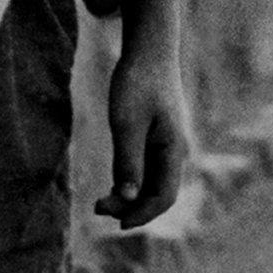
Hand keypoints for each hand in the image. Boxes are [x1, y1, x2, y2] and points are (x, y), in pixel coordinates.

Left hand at [101, 2, 193, 227]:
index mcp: (172, 149)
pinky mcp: (156, 138)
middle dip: (132, 208)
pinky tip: (113, 184)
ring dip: (129, 197)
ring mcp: (166, 146)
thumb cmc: (138, 81)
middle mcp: (174, 151)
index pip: (163, 196)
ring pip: (151, 184)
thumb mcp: (126, 122)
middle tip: (97, 207)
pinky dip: (131, 182)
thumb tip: (127, 198)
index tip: (116, 223)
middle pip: (158, 194)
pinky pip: (147, 170)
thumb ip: (128, 161)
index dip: (141, 214)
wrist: (149, 49)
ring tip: (101, 201)